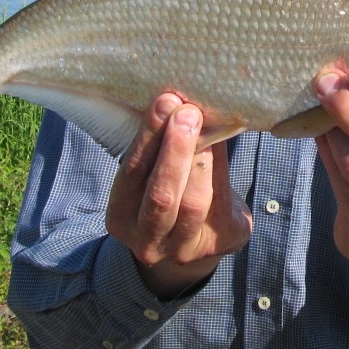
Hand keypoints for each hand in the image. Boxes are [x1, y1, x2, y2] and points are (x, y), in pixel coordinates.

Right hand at [106, 93, 252, 298]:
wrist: (196, 236)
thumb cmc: (168, 189)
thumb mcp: (151, 174)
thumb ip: (160, 146)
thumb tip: (178, 98)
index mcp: (121, 218)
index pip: (131, 175)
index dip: (149, 138)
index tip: (165, 102)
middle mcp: (148, 242)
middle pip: (161, 197)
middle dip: (175, 151)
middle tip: (188, 112)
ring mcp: (185, 250)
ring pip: (194, 203)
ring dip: (203, 159)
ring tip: (210, 124)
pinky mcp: (221, 243)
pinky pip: (224, 203)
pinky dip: (223, 168)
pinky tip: (227, 139)